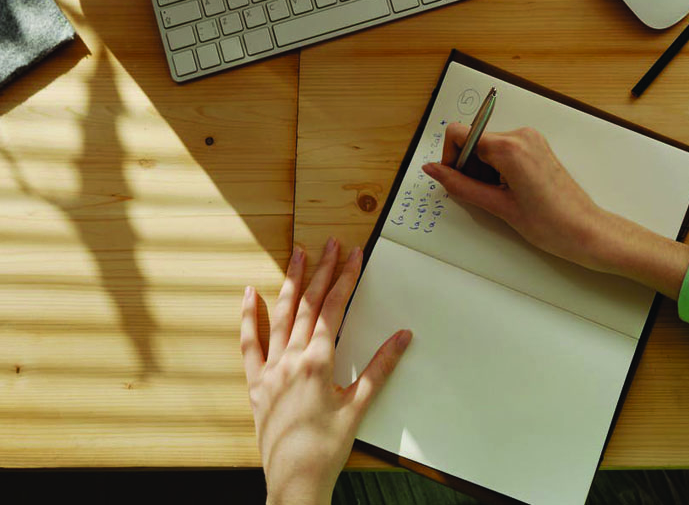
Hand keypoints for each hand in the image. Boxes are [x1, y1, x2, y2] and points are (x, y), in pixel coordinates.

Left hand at [241, 239, 411, 504]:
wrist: (295, 482)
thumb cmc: (328, 448)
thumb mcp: (359, 407)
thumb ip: (380, 368)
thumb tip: (403, 336)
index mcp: (317, 362)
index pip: (334, 308)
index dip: (345, 278)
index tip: (354, 254)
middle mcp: (291, 359)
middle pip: (309, 304)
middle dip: (322, 270)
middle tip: (331, 243)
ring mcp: (270, 370)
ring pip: (281, 316)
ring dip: (292, 283)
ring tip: (298, 254)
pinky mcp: (255, 385)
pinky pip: (249, 344)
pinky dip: (249, 317)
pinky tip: (249, 293)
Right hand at [422, 124, 688, 298]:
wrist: (587, 231)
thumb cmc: (550, 224)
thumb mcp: (498, 207)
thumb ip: (460, 185)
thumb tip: (434, 170)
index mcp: (509, 147)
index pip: (460, 133)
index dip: (451, 158)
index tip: (455, 180)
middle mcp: (521, 135)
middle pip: (473, 140)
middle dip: (468, 167)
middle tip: (482, 196)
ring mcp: (531, 139)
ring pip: (487, 146)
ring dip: (483, 170)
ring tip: (500, 198)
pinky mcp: (537, 147)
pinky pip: (504, 150)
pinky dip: (497, 169)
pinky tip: (509, 192)